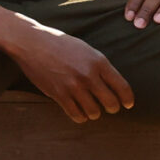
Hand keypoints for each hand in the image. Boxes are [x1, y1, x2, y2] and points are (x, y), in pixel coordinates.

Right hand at [9, 24, 133, 122]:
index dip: (127, 99)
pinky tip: (79, 111)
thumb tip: (112, 86)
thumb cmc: (59, 44)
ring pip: (94, 112)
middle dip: (112, 108)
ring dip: (94, 112)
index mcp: (98, 62)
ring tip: (91, 108)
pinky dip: (80, 116)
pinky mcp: (58, 94)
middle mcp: (88, 75)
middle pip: (110, 103)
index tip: (127, 104)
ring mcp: (73, 86)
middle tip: (109, 107)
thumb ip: (100, 66)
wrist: (31, 42)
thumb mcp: (85, 50)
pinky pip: (76, 115)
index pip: (122, 87)